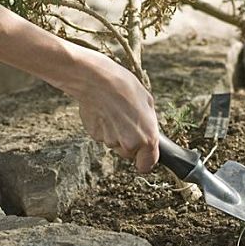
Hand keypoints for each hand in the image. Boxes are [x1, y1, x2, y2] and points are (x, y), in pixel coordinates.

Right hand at [66, 50, 158, 172]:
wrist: (97, 80)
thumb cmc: (126, 88)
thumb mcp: (148, 105)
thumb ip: (149, 125)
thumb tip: (148, 132)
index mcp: (148, 139)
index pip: (146, 165)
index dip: (145, 159)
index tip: (143, 153)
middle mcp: (130, 144)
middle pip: (130, 153)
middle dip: (130, 143)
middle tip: (128, 122)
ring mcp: (111, 141)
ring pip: (115, 143)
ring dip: (116, 133)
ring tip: (115, 112)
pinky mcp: (95, 136)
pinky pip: (102, 136)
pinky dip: (103, 128)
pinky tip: (104, 111)